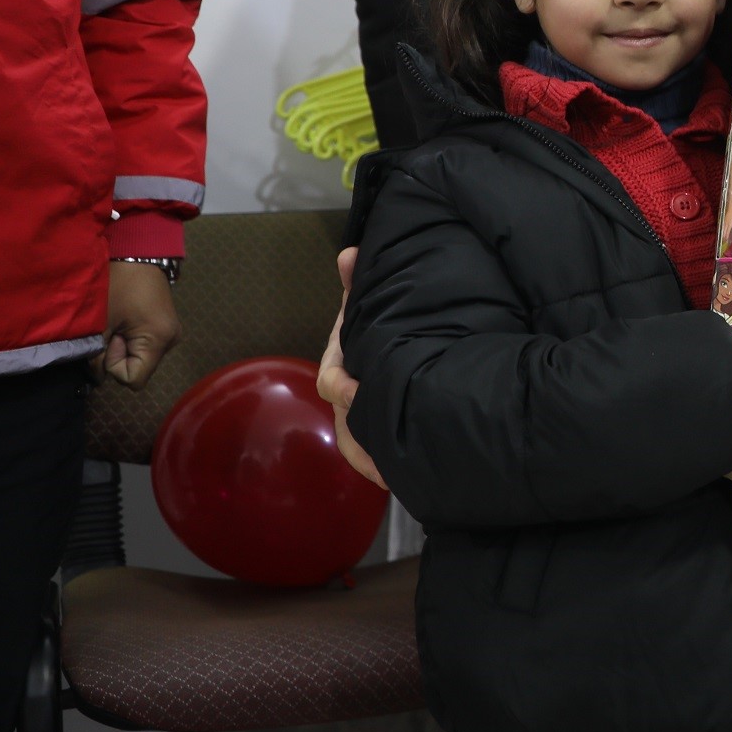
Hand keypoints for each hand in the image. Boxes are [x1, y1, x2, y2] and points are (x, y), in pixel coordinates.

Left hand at [95, 260, 180, 388]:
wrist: (138, 253)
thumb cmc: (119, 284)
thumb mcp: (101, 321)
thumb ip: (95, 354)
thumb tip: (97, 377)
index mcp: (158, 340)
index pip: (134, 379)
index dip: (115, 365)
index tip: (110, 338)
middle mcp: (171, 341)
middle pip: (139, 369)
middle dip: (119, 355)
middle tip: (113, 327)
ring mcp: (171, 334)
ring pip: (142, 358)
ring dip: (124, 347)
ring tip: (120, 322)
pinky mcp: (167, 327)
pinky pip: (146, 346)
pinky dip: (132, 339)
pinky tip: (127, 320)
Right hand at [318, 247, 385, 490]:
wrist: (396, 369)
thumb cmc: (378, 341)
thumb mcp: (371, 314)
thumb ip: (360, 285)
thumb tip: (349, 253)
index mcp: (342, 368)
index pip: (335, 377)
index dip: (345, 382)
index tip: (359, 388)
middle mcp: (346, 399)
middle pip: (345, 418)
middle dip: (360, 428)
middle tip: (379, 435)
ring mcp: (357, 422)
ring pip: (356, 444)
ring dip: (370, 456)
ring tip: (388, 470)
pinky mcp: (373, 444)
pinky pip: (369, 461)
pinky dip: (379, 470)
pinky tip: (395, 479)